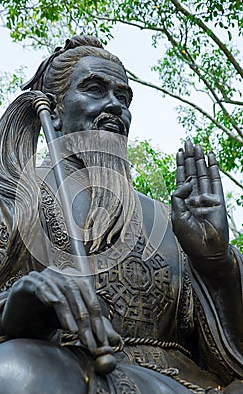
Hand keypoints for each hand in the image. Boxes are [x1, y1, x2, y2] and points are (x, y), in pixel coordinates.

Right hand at [2, 267, 118, 352]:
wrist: (19, 325)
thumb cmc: (47, 322)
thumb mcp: (72, 325)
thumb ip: (91, 329)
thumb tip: (116, 341)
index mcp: (73, 280)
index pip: (90, 296)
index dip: (97, 318)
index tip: (101, 340)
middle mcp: (59, 274)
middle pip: (78, 292)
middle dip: (85, 318)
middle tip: (88, 340)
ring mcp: (42, 276)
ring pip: (61, 290)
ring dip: (68, 311)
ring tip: (73, 331)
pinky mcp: (26, 283)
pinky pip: (40, 285)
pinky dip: (48, 293)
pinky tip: (52, 304)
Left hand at [171, 140, 229, 271]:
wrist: (206, 252)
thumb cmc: (189, 238)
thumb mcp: (177, 216)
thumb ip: (177, 197)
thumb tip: (185, 182)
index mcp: (182, 201)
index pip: (181, 178)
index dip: (180, 164)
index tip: (179, 151)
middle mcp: (194, 197)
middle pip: (192, 172)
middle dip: (190, 157)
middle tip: (188, 141)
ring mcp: (206, 198)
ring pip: (203, 173)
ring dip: (200, 159)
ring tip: (198, 145)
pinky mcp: (218, 200)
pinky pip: (216, 181)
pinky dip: (214, 168)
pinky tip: (211, 157)